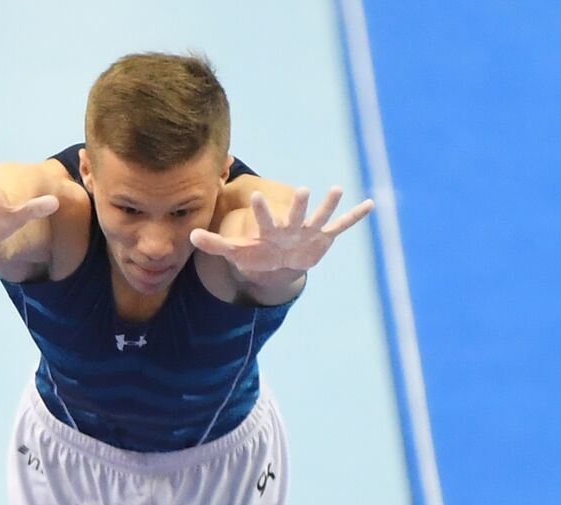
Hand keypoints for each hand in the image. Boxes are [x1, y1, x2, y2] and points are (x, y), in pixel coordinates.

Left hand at [189, 187, 373, 286]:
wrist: (278, 259)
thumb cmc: (256, 252)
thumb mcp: (235, 251)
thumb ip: (214, 244)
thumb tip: (189, 237)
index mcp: (269, 229)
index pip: (263, 218)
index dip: (260, 209)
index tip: (255, 196)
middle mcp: (291, 225)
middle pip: (296, 213)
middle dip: (300, 204)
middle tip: (303, 189)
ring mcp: (309, 230)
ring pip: (321, 216)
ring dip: (329, 204)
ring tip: (337, 189)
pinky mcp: (323, 237)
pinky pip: (341, 226)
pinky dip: (354, 217)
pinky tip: (370, 205)